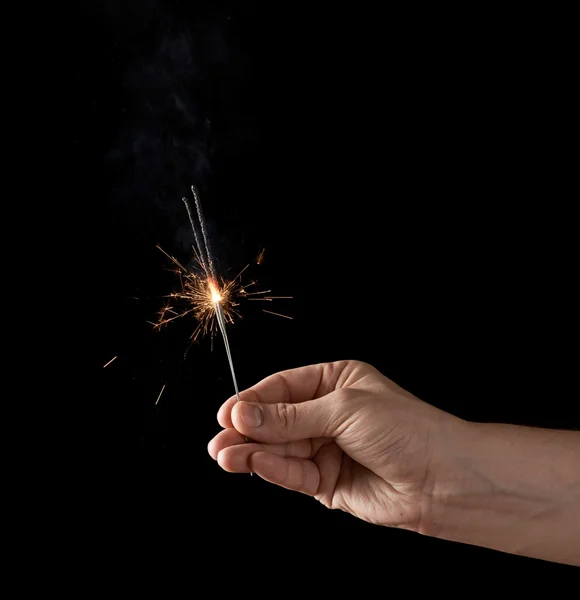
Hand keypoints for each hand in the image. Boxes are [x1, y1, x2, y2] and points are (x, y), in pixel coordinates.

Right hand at [208, 360, 459, 531]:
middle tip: (220, 440)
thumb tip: (244, 414)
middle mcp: (328, 414)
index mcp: (335, 382)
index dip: (253, 400)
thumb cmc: (405, 430)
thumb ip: (291, 417)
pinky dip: (274, 469)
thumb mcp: (343, 410)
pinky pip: (293, 473)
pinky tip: (255, 464)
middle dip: (248, 430)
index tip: (228, 412)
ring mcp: (326, 448)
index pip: (283, 388)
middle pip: (277, 420)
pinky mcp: (326, 482)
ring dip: (253, 453)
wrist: (442, 479)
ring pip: (280, 449)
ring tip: (227, 456)